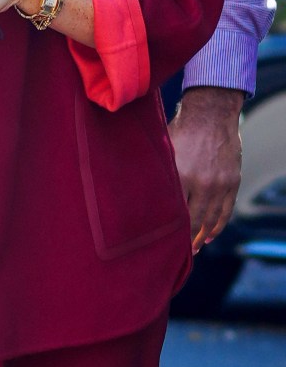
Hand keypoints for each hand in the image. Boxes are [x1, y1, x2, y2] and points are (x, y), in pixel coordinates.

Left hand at [168, 86, 243, 253]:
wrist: (211, 113)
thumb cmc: (181, 127)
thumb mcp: (164, 146)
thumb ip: (157, 168)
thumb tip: (133, 185)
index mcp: (180, 173)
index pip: (173, 211)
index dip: (166, 228)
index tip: (158, 241)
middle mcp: (201, 183)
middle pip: (192, 221)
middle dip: (184, 240)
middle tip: (177, 253)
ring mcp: (219, 185)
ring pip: (210, 221)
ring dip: (201, 237)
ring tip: (193, 249)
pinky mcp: (232, 183)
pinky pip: (225, 212)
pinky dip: (218, 226)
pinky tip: (209, 236)